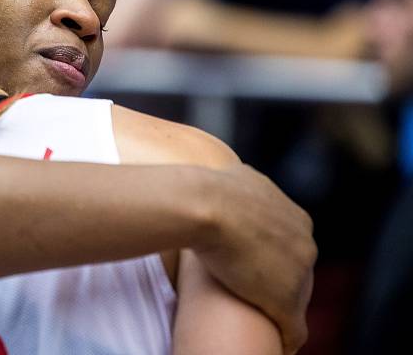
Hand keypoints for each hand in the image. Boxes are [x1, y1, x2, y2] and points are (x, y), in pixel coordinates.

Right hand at [193, 164, 315, 354]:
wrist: (207, 205)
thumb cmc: (212, 189)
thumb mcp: (238, 178)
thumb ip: (244, 184)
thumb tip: (230, 173)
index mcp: (297, 217)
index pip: (290, 241)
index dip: (270, 253)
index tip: (251, 261)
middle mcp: (304, 242)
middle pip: (297, 269)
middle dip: (278, 278)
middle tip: (252, 287)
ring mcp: (298, 273)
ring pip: (295, 297)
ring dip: (280, 305)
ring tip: (262, 313)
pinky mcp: (284, 301)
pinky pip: (293, 328)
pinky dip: (287, 337)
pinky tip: (279, 344)